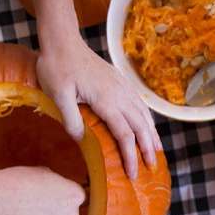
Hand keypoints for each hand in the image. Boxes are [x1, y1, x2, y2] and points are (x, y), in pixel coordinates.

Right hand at [0, 167, 84, 214]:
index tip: (51, 192)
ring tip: (30, 212)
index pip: (77, 196)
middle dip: (59, 209)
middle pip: (70, 213)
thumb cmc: (21, 180)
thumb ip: (59, 183)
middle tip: (41, 203)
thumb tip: (60, 189)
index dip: (63, 193)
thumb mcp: (45, 172)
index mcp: (76, 195)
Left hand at [36, 36, 160, 180]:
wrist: (63, 40)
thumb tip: (81, 139)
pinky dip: (146, 117)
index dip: (131, 156)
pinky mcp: (118, 80)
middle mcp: (118, 93)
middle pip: (140, 126)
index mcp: (106, 100)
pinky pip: (138, 102)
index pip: (125, 134)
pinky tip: (147, 124)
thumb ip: (71, 118)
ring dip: (151, 133)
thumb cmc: (57, 67)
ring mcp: (120, 85)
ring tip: (158, 150)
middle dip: (148, 148)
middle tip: (153, 168)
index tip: (133, 174)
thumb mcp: (57, 95)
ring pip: (142, 113)